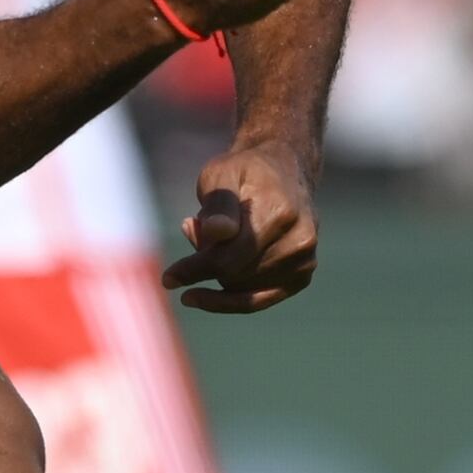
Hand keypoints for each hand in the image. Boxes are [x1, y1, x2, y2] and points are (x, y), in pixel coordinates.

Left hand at [169, 138, 316, 312]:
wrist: (284, 171)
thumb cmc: (245, 172)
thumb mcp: (222, 173)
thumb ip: (219, 204)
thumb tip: (216, 233)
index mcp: (280, 212)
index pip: (230, 257)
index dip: (195, 270)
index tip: (168, 279)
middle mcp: (299, 240)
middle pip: (234, 275)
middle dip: (204, 264)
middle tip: (191, 231)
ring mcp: (304, 261)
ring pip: (243, 290)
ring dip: (218, 274)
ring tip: (211, 239)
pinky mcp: (302, 276)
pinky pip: (258, 301)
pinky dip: (230, 297)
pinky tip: (209, 289)